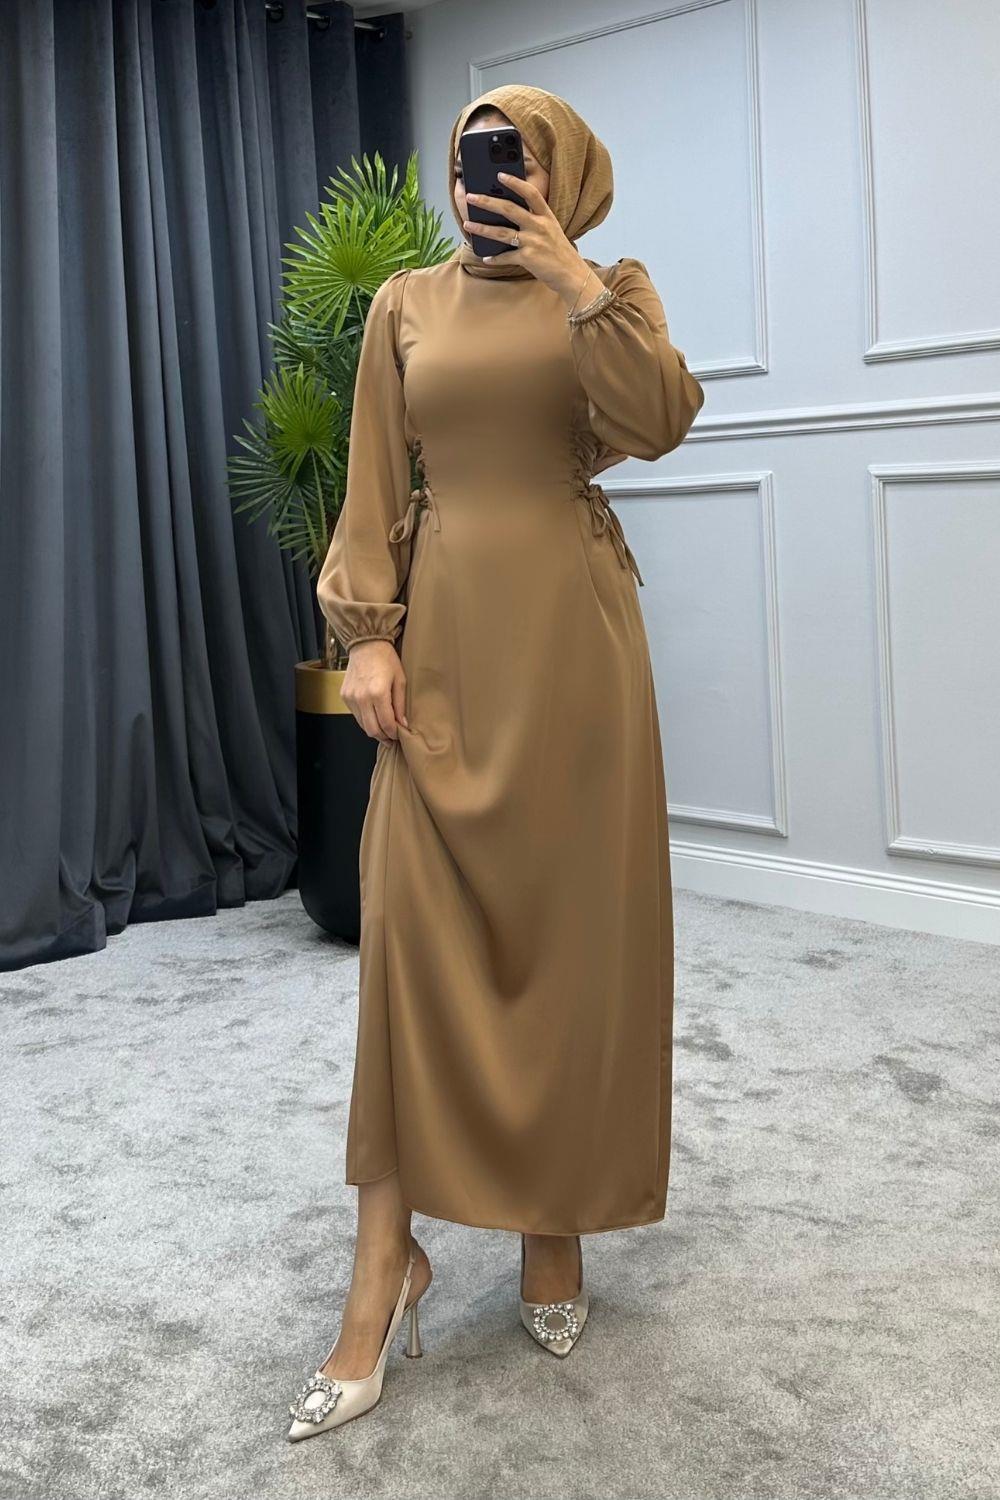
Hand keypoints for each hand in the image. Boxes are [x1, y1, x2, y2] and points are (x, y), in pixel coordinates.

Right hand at [342, 639, 408, 741]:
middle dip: (383, 737)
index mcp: (378, 693)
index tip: (399, 735)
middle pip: (372, 730)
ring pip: (362, 725)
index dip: (394, 733)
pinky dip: (365, 718)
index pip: (386, 724)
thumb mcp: (400, 680)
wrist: (366, 644)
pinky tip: (373, 715)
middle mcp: (362, 698)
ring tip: (384, 729)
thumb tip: (402, 723)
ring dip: (374, 729)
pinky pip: (355, 715)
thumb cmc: (385, 659)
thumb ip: (400, 704)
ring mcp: (351, 697)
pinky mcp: (345, 696)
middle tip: (392, 738)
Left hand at [463, 172, 604, 310]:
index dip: (515, 182)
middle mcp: (539, 226)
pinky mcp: (528, 259)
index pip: (530, 193)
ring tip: (468, 225)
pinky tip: (486, 257)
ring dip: (482, 228)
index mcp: (546, 216)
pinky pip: (506, 257)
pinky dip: (495, 258)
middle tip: (471, 197)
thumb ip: (535, 220)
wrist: (572, 275)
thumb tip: (509, 213)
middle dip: (487, 202)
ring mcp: (533, 242)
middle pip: (509, 209)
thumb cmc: (560, 252)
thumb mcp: (551, 230)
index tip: (500, 174)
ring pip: (502, 232)